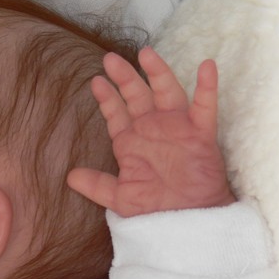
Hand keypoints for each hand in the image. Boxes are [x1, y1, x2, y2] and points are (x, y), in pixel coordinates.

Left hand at [67, 47, 234, 217]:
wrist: (185, 224)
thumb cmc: (154, 209)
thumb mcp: (119, 197)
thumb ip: (97, 184)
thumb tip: (70, 176)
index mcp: (132, 141)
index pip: (116, 112)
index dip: (106, 97)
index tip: (96, 81)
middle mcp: (153, 129)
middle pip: (137, 95)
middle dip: (124, 77)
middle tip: (110, 59)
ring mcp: (177, 129)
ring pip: (167, 92)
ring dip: (158, 72)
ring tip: (146, 53)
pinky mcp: (201, 134)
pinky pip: (206, 107)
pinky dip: (207, 86)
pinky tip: (206, 66)